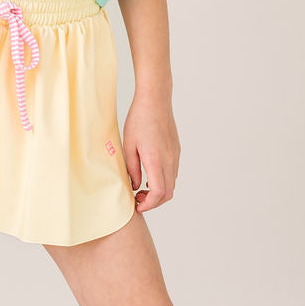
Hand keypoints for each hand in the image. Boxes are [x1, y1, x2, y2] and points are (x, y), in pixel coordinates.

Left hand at [122, 93, 179, 211]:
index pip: (158, 193)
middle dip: (154, 202)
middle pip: (168, 193)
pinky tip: (150, 175)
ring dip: (159, 192)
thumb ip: (132, 169)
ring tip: (142, 187)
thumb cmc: (139, 120)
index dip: (149, 204)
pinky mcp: (176, 150)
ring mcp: (175, 155)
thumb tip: (135, 186)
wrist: (155, 100)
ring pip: (172, 184)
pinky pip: (173, 173)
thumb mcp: (128, 145)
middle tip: (138, 198)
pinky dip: (163, 181)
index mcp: (156, 159)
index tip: (137, 205)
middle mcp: (169, 159)